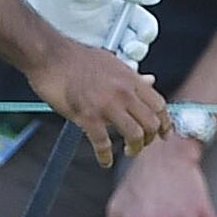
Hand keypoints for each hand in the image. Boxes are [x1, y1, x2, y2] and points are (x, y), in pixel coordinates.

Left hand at [8, 0, 159, 63]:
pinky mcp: (84, 54)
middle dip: (138, 49)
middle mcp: (113, 27)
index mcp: (120, 9)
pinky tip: (105, 71)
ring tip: (120, 61)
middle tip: (129, 48)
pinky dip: (109, 73)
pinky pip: (103, 68)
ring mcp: (99, 42)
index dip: (147, 32)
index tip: (142, 35)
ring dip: (127, 65)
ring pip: (123, 60)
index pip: (144, 25)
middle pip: (138, 45)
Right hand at [35, 38, 167, 165]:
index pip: (159, 105)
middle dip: (150, 139)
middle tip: (142, 145)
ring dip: (134, 149)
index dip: (165, 123)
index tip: (165, 134)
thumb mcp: (113, 63)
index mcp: (130, 79)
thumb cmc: (78, 59)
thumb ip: (132, 76)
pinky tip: (105, 161)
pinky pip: (103, 143)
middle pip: (151, 123)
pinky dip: (105, 156)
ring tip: (128, 152)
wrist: (51, 56)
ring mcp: (106, 104)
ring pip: (134, 135)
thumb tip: (150, 81)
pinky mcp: (87, 115)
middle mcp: (123, 92)